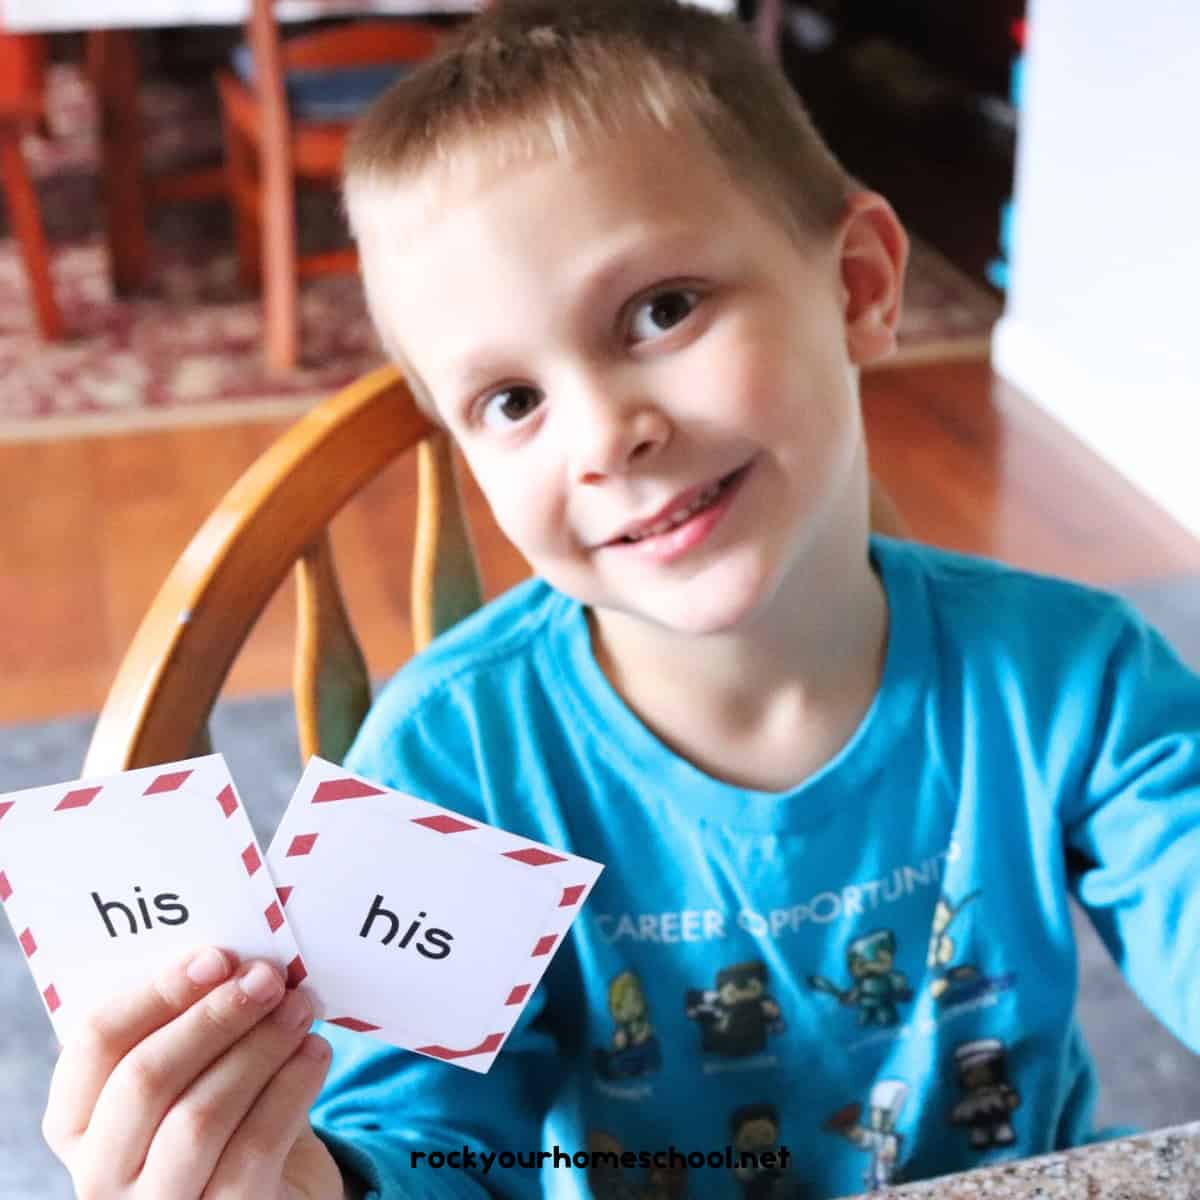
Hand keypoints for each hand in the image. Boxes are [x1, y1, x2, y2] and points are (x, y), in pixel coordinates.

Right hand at [42, 945, 346, 1198]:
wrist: (277, 1192)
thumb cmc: (231, 1117)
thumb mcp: (199, 1071)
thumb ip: (197, 1022)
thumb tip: (238, 960)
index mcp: (80, 1120)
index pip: (94, 1045)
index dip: (156, 993)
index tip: (215, 957)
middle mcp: (100, 1175)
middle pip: (144, 1079)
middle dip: (213, 1017)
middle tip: (267, 976)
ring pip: (197, 1118)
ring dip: (258, 1047)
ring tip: (300, 1008)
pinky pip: (252, 1150)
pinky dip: (290, 1089)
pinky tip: (315, 1052)